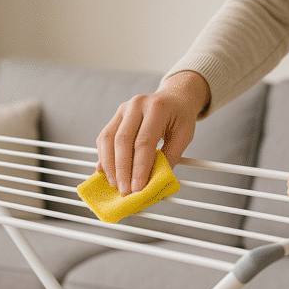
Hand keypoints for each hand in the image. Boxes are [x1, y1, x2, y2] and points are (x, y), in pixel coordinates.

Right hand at [96, 70, 210, 194]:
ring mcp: (122, 110)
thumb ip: (170, 157)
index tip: (137, 188)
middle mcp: (136, 105)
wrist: (174, 97)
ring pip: (108, 139)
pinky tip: (106, 172)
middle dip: (121, 170)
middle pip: (122, 140)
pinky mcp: (115, 117)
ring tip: (115, 184)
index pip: (144, 142)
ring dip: (109, 165)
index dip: (138, 168)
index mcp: (157, 108)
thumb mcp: (184, 136)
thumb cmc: (180, 117)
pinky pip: (104, 138)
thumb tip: (154, 181)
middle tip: (124, 190)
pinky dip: (104, 157)